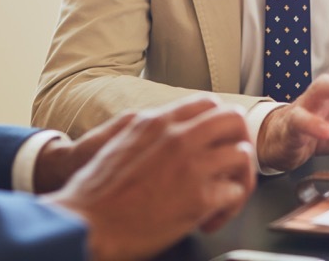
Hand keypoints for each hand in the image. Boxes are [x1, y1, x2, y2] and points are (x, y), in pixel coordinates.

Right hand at [44, 95, 254, 260]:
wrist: (86, 225)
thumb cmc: (94, 193)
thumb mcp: (118, 143)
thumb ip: (146, 131)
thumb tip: (163, 129)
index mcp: (156, 122)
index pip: (207, 104)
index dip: (218, 124)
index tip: (216, 142)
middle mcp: (177, 137)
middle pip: (233, 119)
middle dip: (238, 142)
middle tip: (229, 166)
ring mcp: (191, 165)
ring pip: (242, 155)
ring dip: (237, 178)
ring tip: (222, 198)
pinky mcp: (199, 198)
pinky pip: (235, 193)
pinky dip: (228, 208)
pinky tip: (209, 220)